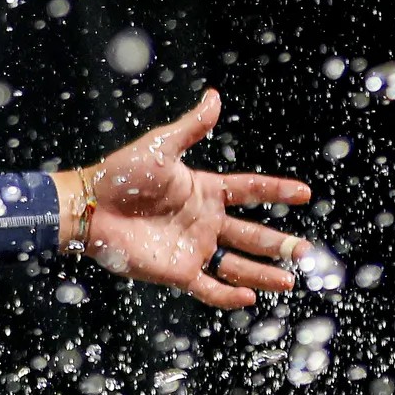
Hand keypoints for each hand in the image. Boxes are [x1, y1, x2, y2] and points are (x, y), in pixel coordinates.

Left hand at [57, 89, 313, 307]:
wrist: (89, 207)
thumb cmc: (121, 175)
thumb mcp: (161, 147)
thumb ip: (191, 127)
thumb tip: (215, 96)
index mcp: (203, 191)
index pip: (249, 190)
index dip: (277, 191)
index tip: (305, 193)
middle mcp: (203, 220)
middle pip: (250, 234)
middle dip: (278, 243)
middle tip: (306, 251)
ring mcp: (191, 247)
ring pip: (236, 264)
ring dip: (262, 273)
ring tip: (289, 281)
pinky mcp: (175, 271)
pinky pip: (207, 287)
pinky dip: (227, 296)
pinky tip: (249, 298)